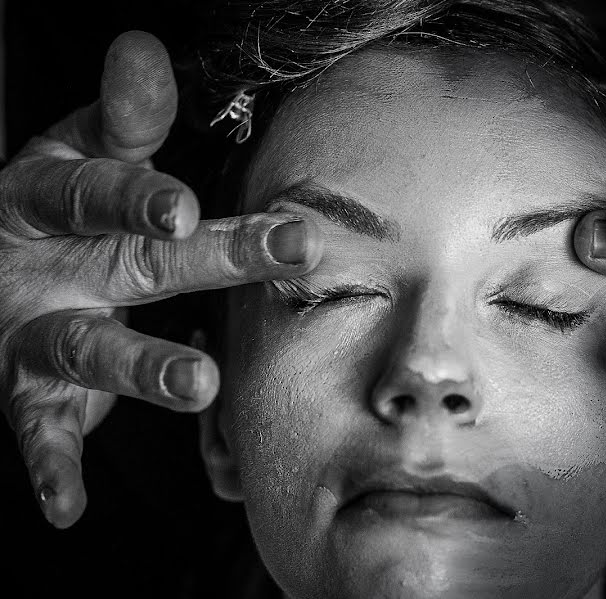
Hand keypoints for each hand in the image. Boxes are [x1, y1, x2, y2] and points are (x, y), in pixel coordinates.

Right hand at [0, 32, 322, 527]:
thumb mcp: (77, 156)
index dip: (138, 196)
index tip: (184, 206)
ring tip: (198, 383)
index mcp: (57, 200)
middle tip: (276, 254)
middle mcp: (45, 266)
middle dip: (201, 261)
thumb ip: (121, 118)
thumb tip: (144, 48)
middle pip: (128, 263)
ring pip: (86, 350)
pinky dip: (48, 468)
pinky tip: (66, 506)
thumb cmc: (55, 211)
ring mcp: (31, 334)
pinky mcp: (28, 393)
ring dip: (140, 368)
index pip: (101, 192)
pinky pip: (37, 431)